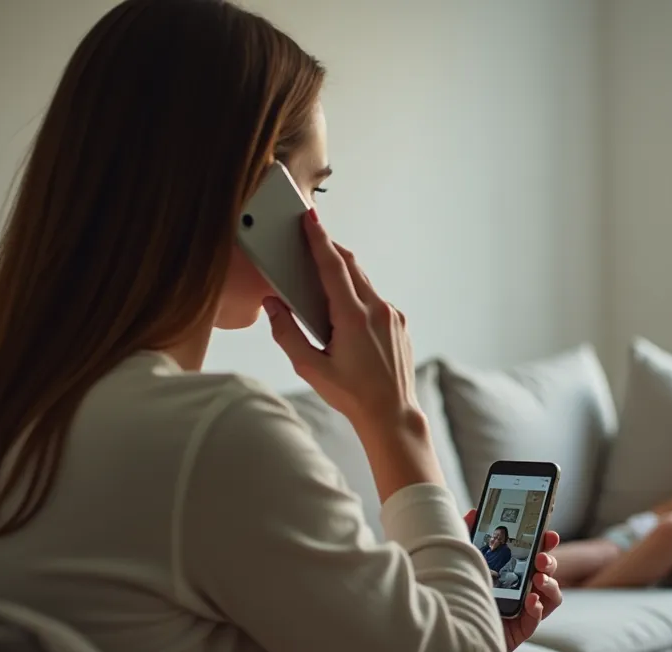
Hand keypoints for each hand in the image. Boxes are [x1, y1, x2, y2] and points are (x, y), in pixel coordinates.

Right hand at [265, 211, 419, 438]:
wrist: (392, 414)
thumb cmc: (350, 395)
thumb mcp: (310, 368)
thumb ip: (287, 334)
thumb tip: (272, 305)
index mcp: (353, 318)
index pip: (333, 267)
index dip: (319, 239)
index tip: (310, 218)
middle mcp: (377, 310)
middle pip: (350, 266)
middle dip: (329, 249)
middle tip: (309, 235)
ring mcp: (392, 315)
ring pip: (364, 282)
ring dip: (343, 272)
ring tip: (321, 270)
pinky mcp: (400, 323)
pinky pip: (375, 299)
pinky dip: (357, 294)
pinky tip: (344, 307)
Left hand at [465, 510, 562, 651]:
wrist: (451, 626)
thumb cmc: (460, 591)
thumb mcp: (462, 559)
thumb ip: (468, 536)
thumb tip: (473, 513)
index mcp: (513, 568)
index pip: (536, 552)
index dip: (546, 543)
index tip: (550, 535)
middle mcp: (522, 586)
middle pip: (547, 571)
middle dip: (550, 562)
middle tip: (541, 558)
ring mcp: (524, 607)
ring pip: (552, 594)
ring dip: (551, 584)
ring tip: (538, 579)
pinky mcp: (521, 627)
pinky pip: (538, 618)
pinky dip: (538, 608)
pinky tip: (530, 602)